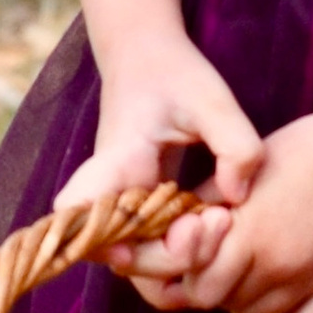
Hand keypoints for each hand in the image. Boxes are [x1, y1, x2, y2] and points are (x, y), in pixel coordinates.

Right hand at [57, 41, 263, 308]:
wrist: (147, 55)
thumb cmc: (175, 74)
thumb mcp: (213, 99)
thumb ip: (235, 145)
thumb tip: (234, 198)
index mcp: (116, 162)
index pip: (77, 210)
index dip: (97, 240)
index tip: (142, 243)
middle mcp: (111, 191)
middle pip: (120, 254)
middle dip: (172, 257)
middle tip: (219, 221)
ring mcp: (125, 202)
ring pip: (140, 257)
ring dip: (183, 255)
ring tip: (225, 218)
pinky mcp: (143, 206)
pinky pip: (155, 243)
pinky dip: (186, 243)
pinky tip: (219, 218)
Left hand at [162, 97, 312, 312]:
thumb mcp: (250, 167)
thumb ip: (208, 203)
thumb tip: (176, 233)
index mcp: (249, 229)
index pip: (196, 285)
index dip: (192, 272)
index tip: (202, 255)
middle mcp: (279, 262)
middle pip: (224, 303)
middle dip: (219, 284)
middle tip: (233, 258)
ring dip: (252, 297)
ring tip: (265, 265)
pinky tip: (299, 287)